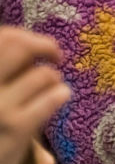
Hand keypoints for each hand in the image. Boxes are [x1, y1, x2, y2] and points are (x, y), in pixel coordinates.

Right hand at [0, 28, 71, 163]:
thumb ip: (3, 80)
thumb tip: (29, 49)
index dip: (21, 35)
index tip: (35, 43)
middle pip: (17, 46)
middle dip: (42, 45)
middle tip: (55, 55)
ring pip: (42, 74)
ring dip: (53, 78)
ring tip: (53, 86)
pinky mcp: (15, 128)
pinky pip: (51, 98)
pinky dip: (60, 94)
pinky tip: (60, 97)